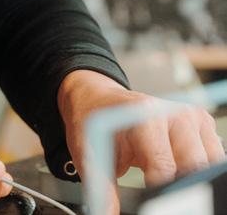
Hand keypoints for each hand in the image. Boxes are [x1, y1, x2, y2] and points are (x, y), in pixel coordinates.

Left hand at [58, 70, 223, 213]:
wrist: (99, 99)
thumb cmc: (96, 121)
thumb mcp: (88, 151)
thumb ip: (101, 185)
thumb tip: (108, 213)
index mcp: (143, 114)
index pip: (164, 167)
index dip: (157, 195)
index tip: (150, 205)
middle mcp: (171, 111)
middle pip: (193, 168)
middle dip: (176, 188)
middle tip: (157, 195)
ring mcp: (190, 115)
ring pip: (208, 165)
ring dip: (189, 178)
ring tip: (160, 176)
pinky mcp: (201, 122)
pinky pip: (212, 157)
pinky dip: (198, 170)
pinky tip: (176, 167)